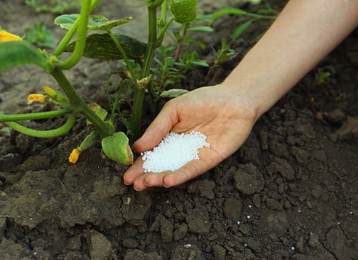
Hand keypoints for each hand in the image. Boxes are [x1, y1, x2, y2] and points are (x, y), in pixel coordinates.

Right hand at [123, 84, 259, 190]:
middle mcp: (180, 150)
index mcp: (168, 137)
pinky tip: (168, 180)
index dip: (139, 165)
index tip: (127, 176)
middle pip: (161, 166)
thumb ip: (157, 128)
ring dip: (160, 178)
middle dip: (147, 176)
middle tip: (134, 185)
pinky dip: (181, 175)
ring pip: (175, 171)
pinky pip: (193, 170)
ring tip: (146, 183)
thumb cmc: (203, 100)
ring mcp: (194, 156)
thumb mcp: (174, 110)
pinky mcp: (209, 160)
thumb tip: (137, 147)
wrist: (234, 99)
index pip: (151, 154)